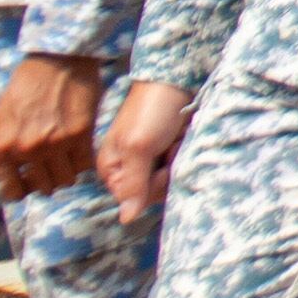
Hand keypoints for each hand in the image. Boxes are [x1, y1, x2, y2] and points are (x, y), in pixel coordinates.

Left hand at [0, 53, 108, 199]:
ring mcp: (57, 143)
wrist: (57, 60)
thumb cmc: (25, 86)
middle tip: (47, 166)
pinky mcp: (82, 135)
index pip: (13, 192)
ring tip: (62, 158)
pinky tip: (77, 149)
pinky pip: (84, 165)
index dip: (20, 189)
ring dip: (65, 173)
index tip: (26, 180)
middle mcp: (28, 148)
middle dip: (45, 181)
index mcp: (4, 146)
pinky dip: (81, 162)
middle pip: (43, 188)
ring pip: (65, 180)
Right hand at [97, 78, 192, 224]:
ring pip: (169, 179)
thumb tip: (125, 220)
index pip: (135, 200)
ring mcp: (149, 157)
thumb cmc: (152, 110)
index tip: (159, 163)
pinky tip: (184, 136)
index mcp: (112, 168)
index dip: (152, 186)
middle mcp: (128, 166)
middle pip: (153, 192)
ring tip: (177, 138)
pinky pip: (180, 165)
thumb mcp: (138, 148)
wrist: (175, 78)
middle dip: (167, 171)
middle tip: (169, 146)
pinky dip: (185, 153)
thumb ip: (133, 184)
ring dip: (178, 160)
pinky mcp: (167, 148)